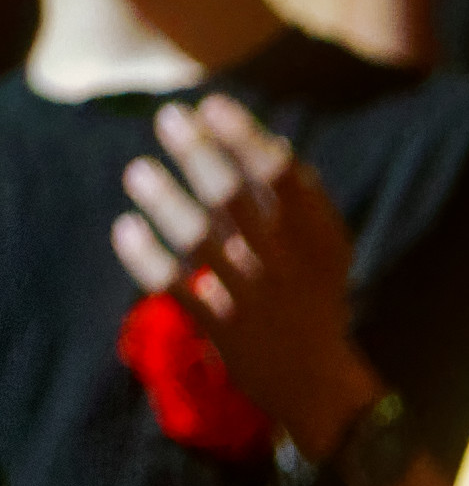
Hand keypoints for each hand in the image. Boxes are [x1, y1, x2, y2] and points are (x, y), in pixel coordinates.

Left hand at [112, 95, 374, 445]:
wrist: (313, 380)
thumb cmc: (313, 298)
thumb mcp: (325, 249)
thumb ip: (299, 199)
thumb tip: (264, 138)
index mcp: (319, 239)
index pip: (284, 176)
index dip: (244, 136)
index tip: (211, 105)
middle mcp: (287, 265)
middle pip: (237, 198)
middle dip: (199, 152)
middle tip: (169, 119)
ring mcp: (252, 298)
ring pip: (200, 240)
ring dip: (165, 199)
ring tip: (138, 170)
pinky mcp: (220, 328)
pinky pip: (174, 287)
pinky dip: (145, 256)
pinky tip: (126, 227)